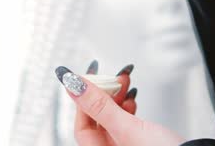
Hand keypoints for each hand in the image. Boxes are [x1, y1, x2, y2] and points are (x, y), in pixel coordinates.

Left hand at [57, 63, 183, 145]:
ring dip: (117, 96)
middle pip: (96, 118)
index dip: (81, 98)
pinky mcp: (139, 141)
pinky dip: (127, 106)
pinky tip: (133, 96)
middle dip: (102, 93)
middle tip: (109, 75)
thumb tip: (74, 85)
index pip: (81, 123)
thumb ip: (99, 106)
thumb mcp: (126, 128)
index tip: (83, 76)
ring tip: (124, 79)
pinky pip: (126, 120)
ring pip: (112, 117)